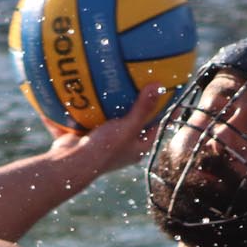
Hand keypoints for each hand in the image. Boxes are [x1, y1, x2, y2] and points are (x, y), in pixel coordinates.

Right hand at [44, 83, 170, 175]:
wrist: (70, 164)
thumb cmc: (105, 149)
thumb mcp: (129, 127)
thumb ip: (143, 108)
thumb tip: (158, 86)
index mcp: (137, 148)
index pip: (157, 127)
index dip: (167, 112)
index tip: (176, 97)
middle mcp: (122, 147)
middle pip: (135, 123)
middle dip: (138, 106)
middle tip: (144, 84)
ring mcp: (103, 143)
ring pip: (111, 120)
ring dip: (112, 105)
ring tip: (116, 83)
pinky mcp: (85, 138)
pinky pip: (88, 119)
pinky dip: (88, 107)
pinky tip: (87, 89)